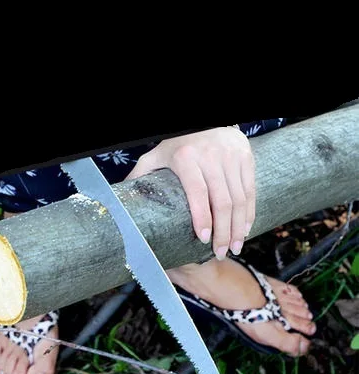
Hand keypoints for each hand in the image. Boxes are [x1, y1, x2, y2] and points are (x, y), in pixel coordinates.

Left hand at [125, 127, 255, 259]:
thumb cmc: (178, 144)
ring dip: (238, 227)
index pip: (198, 193)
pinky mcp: (245, 157)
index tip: (203, 240)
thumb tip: (122, 205)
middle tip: (220, 252)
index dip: (202, 218)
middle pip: (223, 201)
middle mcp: (211, 156)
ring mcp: (231, 156)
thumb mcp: (156, 155)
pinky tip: (245, 228)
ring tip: (234, 246)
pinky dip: (249, 213)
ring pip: (240, 199)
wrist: (206, 121)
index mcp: (186, 157)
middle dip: (223, 232)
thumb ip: (140, 175)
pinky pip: (250, 190)